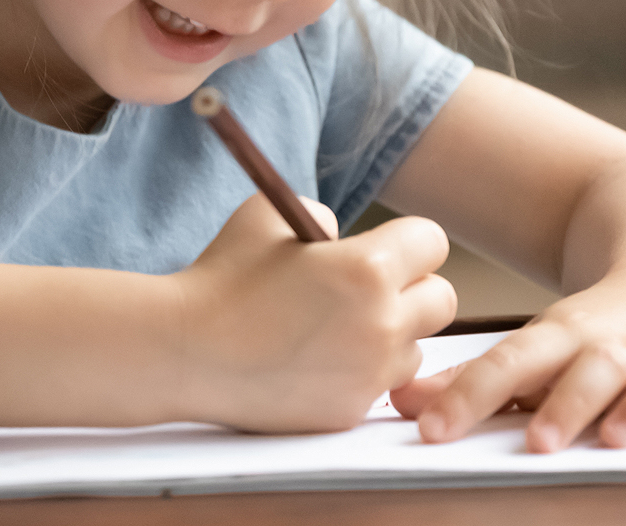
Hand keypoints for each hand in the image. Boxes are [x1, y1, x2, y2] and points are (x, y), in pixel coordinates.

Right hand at [169, 194, 457, 432]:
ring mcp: (369, 373)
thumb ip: (323, 217)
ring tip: (335, 328)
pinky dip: (358, 372)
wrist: (183, 350)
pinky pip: (379, 384)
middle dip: (412, 289)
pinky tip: (314, 360)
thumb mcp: (271, 215)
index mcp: (368, 267)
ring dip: (390, 335)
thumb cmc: (223, 275)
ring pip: (415, 346)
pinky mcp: (349, 410)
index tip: (385, 249)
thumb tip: (346, 238)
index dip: (408, 242)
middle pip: (442, 299)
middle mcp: (382, 322)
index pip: (433, 243)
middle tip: (369, 290)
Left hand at [389, 280, 625, 453]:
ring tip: (617, 440)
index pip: (509, 362)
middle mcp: (614, 344)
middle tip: (539, 442)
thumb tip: (401, 405)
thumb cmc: (586, 335)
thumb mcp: (530, 348)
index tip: (433, 431)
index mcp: (560, 336)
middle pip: (590, 369)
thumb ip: (472, 382)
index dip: (470, 395)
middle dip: (567, 403)